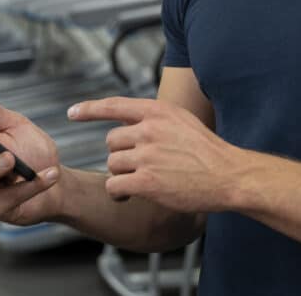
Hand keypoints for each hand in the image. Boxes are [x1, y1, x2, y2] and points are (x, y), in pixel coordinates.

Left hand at [68, 97, 239, 212]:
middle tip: (138, 166)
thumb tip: (130, 123)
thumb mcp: (182, 121)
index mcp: (157, 111)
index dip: (90, 109)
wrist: (227, 175)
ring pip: (112, 164)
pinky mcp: (146, 181)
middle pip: (111, 141)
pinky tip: (128, 196)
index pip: (114, 105)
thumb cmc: (206, 151)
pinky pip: (114, 186)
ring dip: (121, 175)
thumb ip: (155, 119)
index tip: (73, 112)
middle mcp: (149, 129)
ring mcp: (147, 155)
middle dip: (120, 154)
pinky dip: (117, 193)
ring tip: (139, 181)